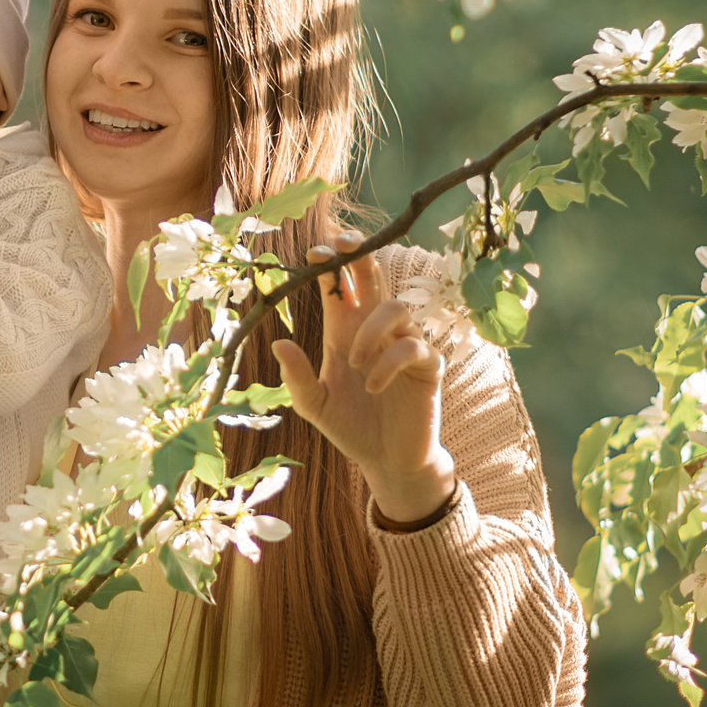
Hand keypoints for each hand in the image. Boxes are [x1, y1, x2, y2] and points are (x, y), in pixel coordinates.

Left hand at [271, 235, 458, 526]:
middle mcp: (375, 330)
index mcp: (343, 331)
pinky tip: (374, 385)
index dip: (330, 263)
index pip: (338, 285)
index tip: (315, 254)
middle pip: (373, 276)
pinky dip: (390, 362)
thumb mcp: (314, 405)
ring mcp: (404, 344)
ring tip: (354, 362)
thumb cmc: (349, 426)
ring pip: (396, 307)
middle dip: (362, 255)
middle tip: (346, 246)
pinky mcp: (427, 367)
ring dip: (372, 329)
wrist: (386, 460)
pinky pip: (415, 347)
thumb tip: (279, 343)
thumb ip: (298, 377)